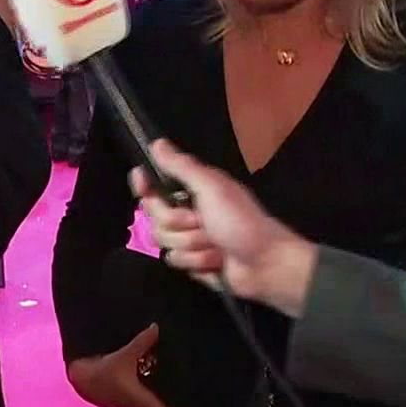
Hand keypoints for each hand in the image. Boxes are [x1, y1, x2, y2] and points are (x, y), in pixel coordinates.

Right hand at [64, 325, 189, 406]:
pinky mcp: (133, 401)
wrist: (82, 380)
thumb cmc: (103, 372)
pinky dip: (162, 396)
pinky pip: (154, 402)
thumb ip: (142, 342)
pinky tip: (168, 383)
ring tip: (191, 390)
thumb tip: (158, 327)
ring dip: (171, 402)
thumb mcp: (124, 355)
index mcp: (146, 403)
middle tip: (204, 398)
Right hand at [131, 140, 316, 317]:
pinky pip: (176, 262)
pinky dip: (198, 262)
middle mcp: (190, 212)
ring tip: (216, 245)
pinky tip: (217, 261)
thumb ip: (182, 167)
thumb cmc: (240, 220)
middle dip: (177, 222)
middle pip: (155, 216)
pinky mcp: (194, 263)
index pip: (156, 185)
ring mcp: (191, 239)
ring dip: (192, 245)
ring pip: (164, 242)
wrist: (264, 263)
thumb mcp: (211, 188)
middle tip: (200, 222)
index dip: (145, 184)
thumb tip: (157, 143)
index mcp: (195, 189)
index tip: (141, 181)